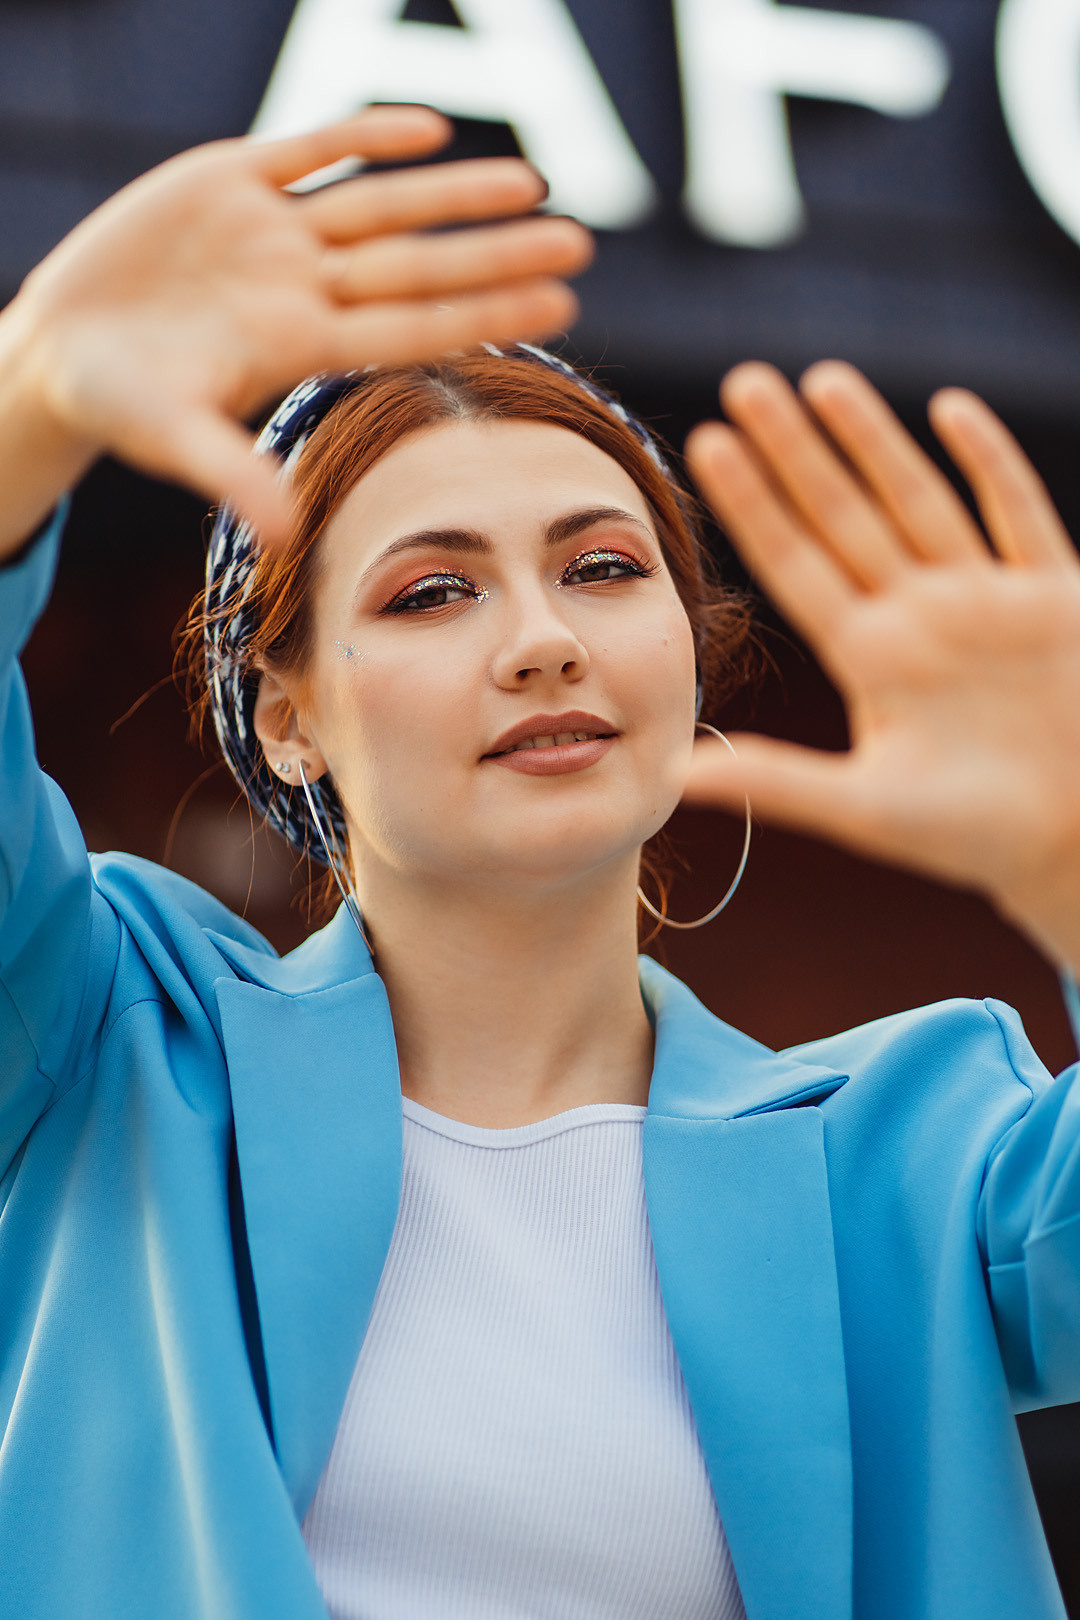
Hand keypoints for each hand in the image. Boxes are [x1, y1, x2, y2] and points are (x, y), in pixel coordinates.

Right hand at [3, 106, 590, 545]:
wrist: (61, 349)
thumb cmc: (118, 404)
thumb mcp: (170, 438)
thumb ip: (232, 474)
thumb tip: (286, 534)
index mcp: (299, 346)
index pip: (413, 327)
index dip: (486, 314)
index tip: (559, 306)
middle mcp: (301, 287)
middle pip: (417, 265)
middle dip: (495, 254)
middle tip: (580, 243)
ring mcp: (270, 232)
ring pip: (381, 203)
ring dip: (452, 193)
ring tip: (530, 182)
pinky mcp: (226, 180)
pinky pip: (310, 149)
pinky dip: (363, 136)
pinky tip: (430, 131)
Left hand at [684, 361, 1079, 971]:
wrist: (1076, 843)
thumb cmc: (973, 835)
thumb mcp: (867, 809)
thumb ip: (779, 781)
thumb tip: (678, 780)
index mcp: (870, 657)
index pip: (796, 564)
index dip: (754, 506)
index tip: (704, 446)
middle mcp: (919, 614)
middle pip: (845, 515)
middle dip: (796, 451)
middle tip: (744, 383)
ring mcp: (986, 599)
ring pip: (919, 499)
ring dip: (874, 441)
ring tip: (822, 379)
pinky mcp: (1053, 598)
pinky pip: (1018, 515)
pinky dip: (990, 464)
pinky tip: (951, 408)